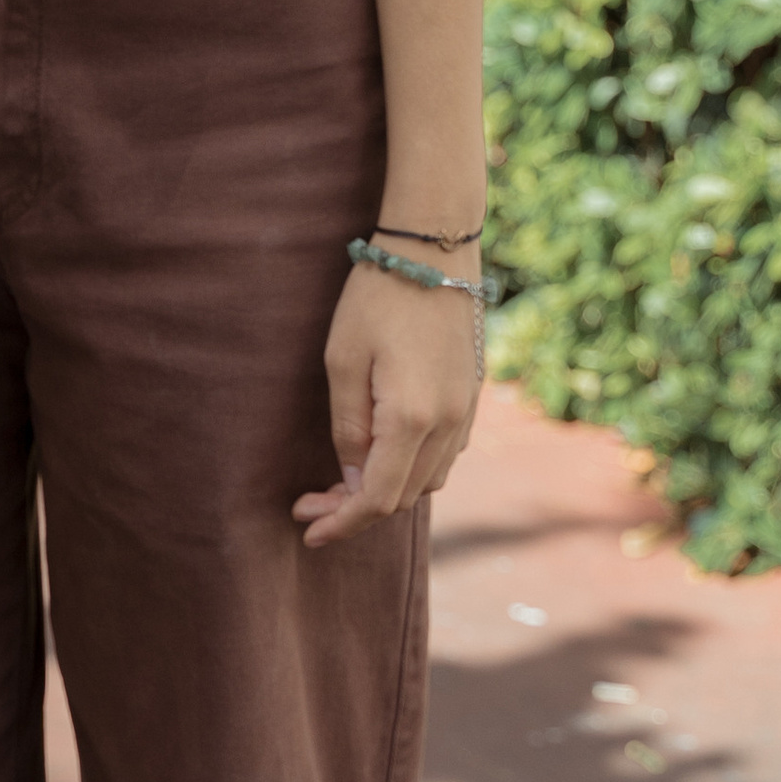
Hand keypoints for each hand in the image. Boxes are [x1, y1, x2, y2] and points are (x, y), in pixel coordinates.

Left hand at [292, 261, 479, 549]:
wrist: (434, 250)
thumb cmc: (378, 296)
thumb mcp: (343, 359)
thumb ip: (348, 427)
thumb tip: (352, 479)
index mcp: (412, 419)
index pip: (377, 498)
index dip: (342, 522)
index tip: (308, 530)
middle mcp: (449, 425)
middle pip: (404, 497)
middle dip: (355, 509)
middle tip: (311, 502)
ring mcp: (467, 413)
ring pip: (428, 480)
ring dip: (386, 490)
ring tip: (341, 482)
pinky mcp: (472, 398)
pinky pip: (445, 454)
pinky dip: (412, 467)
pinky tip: (380, 452)